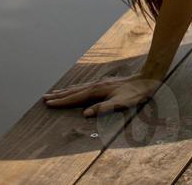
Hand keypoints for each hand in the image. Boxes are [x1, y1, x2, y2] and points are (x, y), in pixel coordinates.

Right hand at [41, 73, 162, 116]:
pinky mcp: (104, 83)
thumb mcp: (121, 103)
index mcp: (97, 91)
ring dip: (65, 91)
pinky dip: (75, 88)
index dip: (61, 102)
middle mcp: (96, 85)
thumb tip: (85, 114)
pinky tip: (75, 89)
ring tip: (54, 93)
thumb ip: (103, 108)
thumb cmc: (136, 94)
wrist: (147, 78)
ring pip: (78, 87)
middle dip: (58, 95)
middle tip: (44, 97)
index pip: (74, 97)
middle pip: (73, 91)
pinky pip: (84, 86)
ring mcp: (100, 83)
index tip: (47, 104)